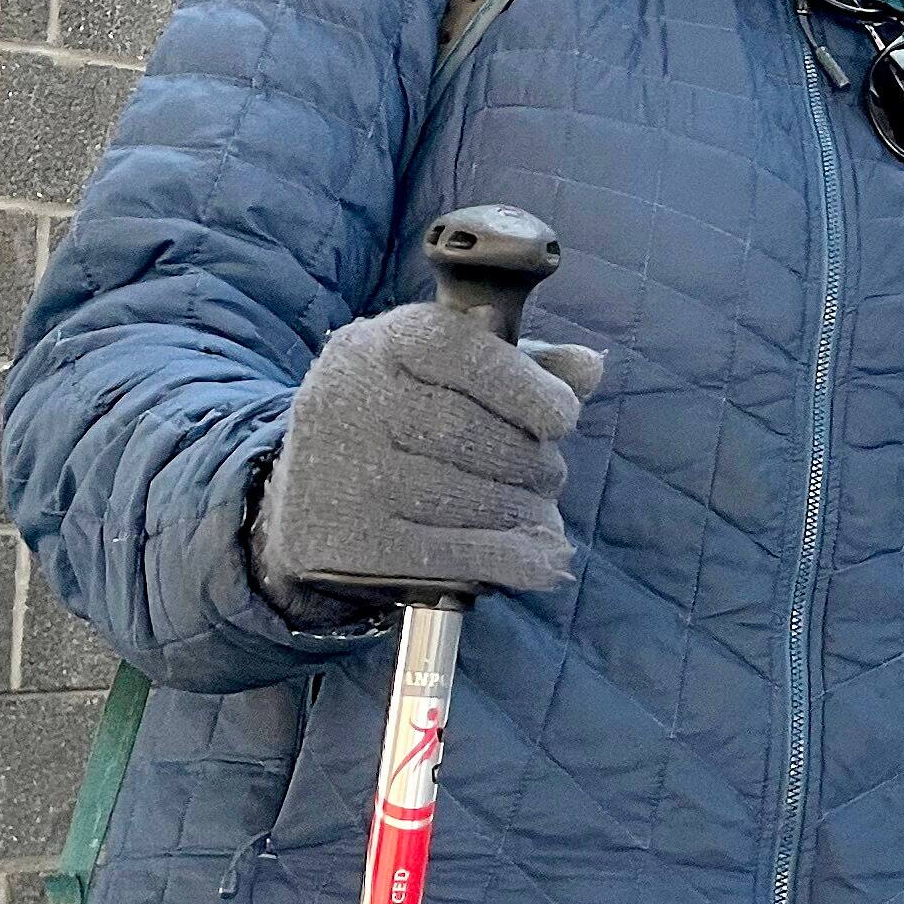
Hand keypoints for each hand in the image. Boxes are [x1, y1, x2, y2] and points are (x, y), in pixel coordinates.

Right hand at [249, 302, 607, 621]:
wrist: (314, 487)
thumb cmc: (406, 417)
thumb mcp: (456, 376)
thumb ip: (526, 367)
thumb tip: (589, 368)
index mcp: (383, 342)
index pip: (464, 353)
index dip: (526, 388)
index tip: (564, 418)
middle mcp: (350, 397)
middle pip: (467, 433)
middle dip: (529, 460)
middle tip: (550, 476)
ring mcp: (342, 469)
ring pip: (459, 496)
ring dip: (521, 511)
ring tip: (541, 513)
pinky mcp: (344, 537)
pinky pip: (444, 553)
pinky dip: (508, 559)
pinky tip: (542, 561)